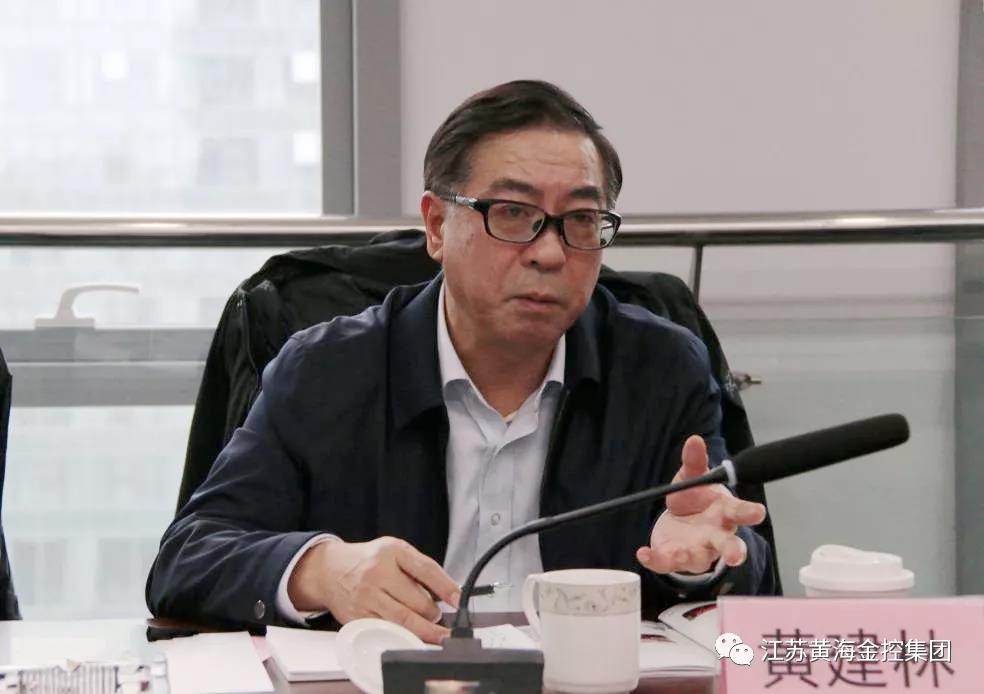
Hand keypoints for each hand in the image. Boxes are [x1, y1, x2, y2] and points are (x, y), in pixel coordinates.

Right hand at [287, 536, 459, 643]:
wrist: (330, 570)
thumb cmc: (368, 561)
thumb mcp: (395, 551)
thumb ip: (419, 568)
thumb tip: (448, 592)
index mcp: (391, 551)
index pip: (426, 570)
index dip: (446, 587)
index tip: (459, 600)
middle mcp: (377, 573)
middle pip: (417, 601)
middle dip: (433, 613)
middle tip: (439, 616)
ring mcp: (366, 597)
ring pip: (404, 620)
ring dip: (424, 629)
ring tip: (435, 631)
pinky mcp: (357, 617)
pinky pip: (387, 631)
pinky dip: (404, 636)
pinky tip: (412, 636)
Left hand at [637, 435, 766, 574]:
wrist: (677, 522)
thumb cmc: (694, 500)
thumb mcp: (692, 478)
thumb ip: (695, 462)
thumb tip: (694, 439)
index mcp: (724, 513)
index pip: (740, 512)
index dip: (750, 512)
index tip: (758, 512)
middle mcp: (715, 535)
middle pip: (728, 545)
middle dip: (733, 550)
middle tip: (735, 556)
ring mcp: (697, 550)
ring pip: (699, 558)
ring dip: (691, 556)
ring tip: (681, 552)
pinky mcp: (675, 558)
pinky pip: (666, 563)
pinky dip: (655, 560)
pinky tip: (643, 553)